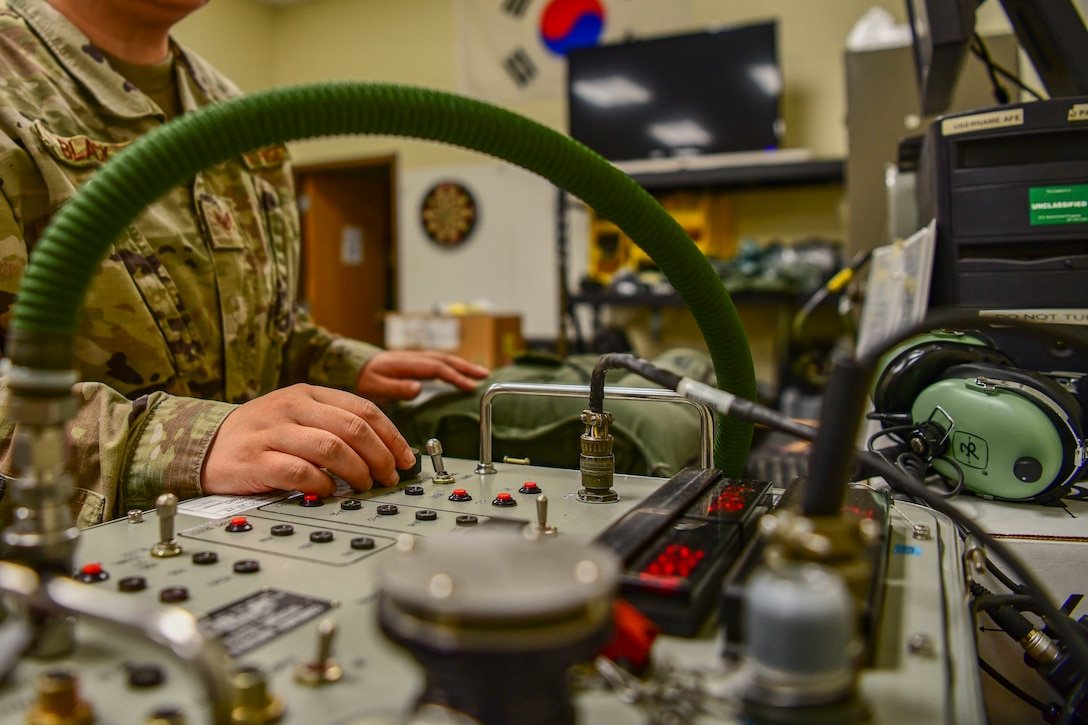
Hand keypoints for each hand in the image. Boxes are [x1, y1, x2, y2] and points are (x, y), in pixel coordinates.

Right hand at [201, 384, 415, 495]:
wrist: (203, 444)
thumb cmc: (260, 434)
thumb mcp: (298, 415)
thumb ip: (335, 425)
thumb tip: (385, 451)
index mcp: (308, 393)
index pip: (364, 409)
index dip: (392, 436)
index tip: (406, 458)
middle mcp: (292, 407)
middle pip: (354, 429)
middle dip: (380, 457)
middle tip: (388, 477)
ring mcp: (273, 432)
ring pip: (332, 448)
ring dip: (357, 472)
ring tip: (363, 486)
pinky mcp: (255, 460)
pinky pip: (299, 471)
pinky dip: (322, 484)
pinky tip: (328, 492)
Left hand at [355, 350, 488, 400]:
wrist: (354, 365)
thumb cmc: (364, 377)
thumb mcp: (375, 386)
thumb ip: (396, 388)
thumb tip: (418, 389)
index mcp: (407, 364)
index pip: (437, 368)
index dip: (455, 377)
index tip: (469, 387)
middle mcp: (413, 358)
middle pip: (445, 359)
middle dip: (466, 367)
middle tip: (484, 376)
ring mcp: (415, 358)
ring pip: (443, 359)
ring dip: (462, 365)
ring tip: (479, 373)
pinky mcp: (414, 362)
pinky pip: (438, 361)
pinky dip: (452, 365)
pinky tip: (459, 372)